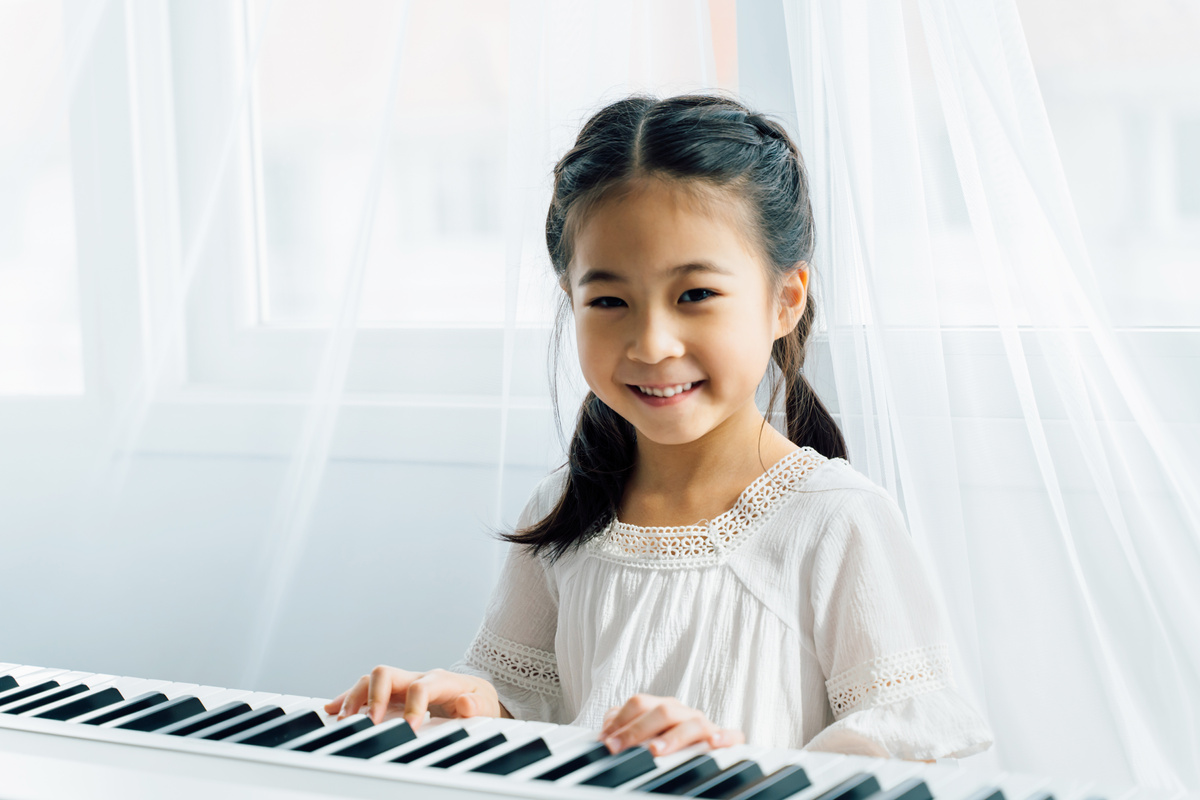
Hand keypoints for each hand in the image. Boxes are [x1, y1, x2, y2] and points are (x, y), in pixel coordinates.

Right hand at [323, 666, 503, 728]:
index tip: (409, 729)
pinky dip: (346, 700)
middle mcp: (415, 677)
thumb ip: (477, 705)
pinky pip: (364, 692)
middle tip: (369, 724)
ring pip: (370, 681)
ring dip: (354, 699)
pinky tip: (332, 711)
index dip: (413, 706)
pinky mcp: (391, 695)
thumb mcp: (486, 704)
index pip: (420, 686)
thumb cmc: (477, 701)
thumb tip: (466, 703)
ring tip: (344, 722)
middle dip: (373, 697)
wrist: (475, 695)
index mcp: (440, 680)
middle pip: (386, 673)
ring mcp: (401, 684)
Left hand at [598, 694, 744, 757]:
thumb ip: (624, 727)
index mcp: (661, 706)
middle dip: (637, 729)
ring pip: (693, 723)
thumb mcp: (642, 733)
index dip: (620, 720)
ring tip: (654, 750)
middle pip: (662, 711)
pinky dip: (725, 737)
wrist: (698, 751)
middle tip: (617, 748)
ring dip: (673, 737)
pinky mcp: (724, 740)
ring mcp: (704, 725)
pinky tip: (714, 742)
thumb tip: (606, 732)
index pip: (639, 703)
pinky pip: (732, 735)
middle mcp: (682, 712)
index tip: (604, 741)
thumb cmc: (664, 742)